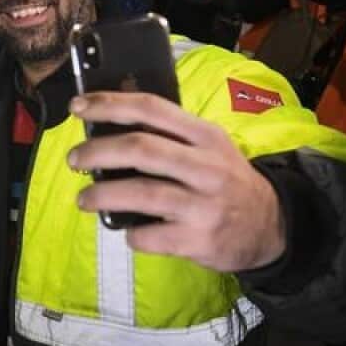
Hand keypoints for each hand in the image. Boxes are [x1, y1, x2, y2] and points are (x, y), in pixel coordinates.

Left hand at [67, 93, 284, 271]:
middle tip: (74, 159)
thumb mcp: (211, 149)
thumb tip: (108, 130)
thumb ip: (171, 137)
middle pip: (141, 149)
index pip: (152, 108)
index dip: (110, 104)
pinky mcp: (199, 240)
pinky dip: (130, 233)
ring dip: (102, 195)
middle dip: (97, 152)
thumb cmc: (227, 182)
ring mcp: (204, 205)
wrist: (271, 227)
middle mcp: (207, 167)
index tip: (78, 107)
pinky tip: (126, 231)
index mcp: (206, 136)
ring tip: (84, 198)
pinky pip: (150, 235)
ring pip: (141, 193)